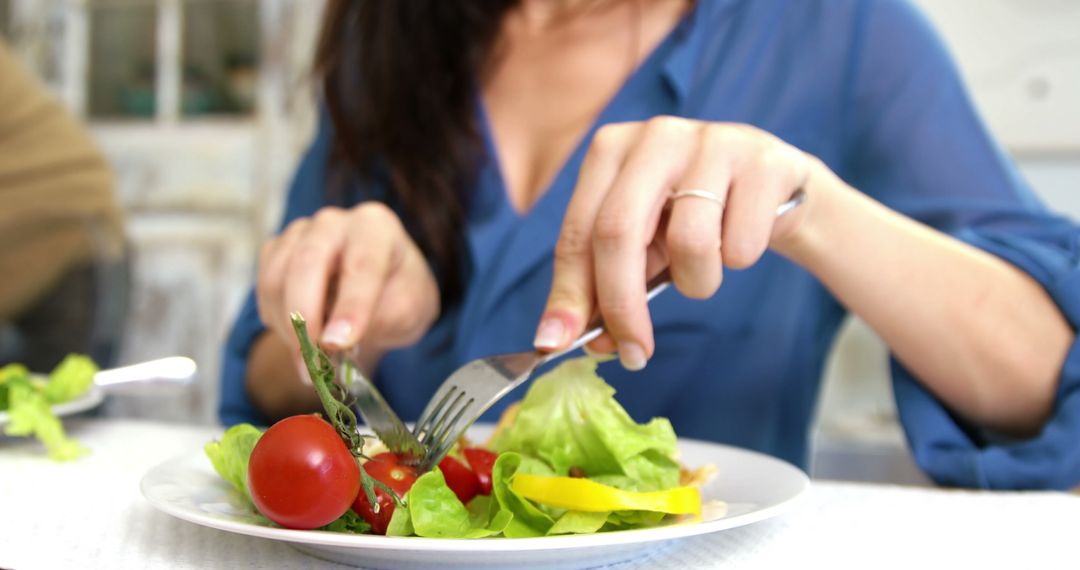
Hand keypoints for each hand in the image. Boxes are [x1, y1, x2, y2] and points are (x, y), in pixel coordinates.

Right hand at [256, 202, 439, 374]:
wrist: (381, 291)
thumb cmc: (397, 296)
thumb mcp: (408, 310)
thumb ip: (380, 319)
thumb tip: (336, 339)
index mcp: (375, 226)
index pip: (361, 264)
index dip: (349, 306)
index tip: (338, 344)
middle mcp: (334, 223)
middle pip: (306, 263)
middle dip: (305, 320)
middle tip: (312, 365)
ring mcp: (300, 234)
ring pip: (277, 280)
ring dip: (289, 329)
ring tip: (311, 363)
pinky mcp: (276, 251)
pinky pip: (264, 288)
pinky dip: (277, 322)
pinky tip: (301, 338)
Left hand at [534, 117, 815, 369]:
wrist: (773, 187)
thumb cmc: (691, 215)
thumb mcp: (641, 243)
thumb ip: (603, 284)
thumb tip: (566, 338)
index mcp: (610, 150)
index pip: (579, 231)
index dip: (569, 293)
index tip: (559, 344)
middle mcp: (655, 136)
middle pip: (619, 233)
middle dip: (622, 305)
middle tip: (634, 353)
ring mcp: (712, 142)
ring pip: (689, 243)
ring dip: (697, 282)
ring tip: (705, 269)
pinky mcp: (763, 161)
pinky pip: (741, 245)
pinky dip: (739, 261)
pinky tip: (741, 238)